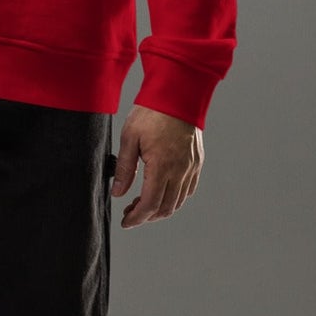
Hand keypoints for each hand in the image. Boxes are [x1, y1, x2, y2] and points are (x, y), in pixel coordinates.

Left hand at [111, 104, 202, 226]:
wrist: (177, 94)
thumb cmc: (151, 112)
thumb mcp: (129, 138)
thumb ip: (125, 169)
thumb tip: (118, 194)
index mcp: (162, 166)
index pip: (150, 204)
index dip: (137, 218)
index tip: (126, 222)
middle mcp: (180, 170)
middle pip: (165, 207)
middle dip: (147, 216)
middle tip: (130, 213)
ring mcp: (191, 167)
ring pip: (178, 201)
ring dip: (160, 208)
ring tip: (143, 203)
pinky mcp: (196, 161)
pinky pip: (188, 189)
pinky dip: (175, 198)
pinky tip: (161, 192)